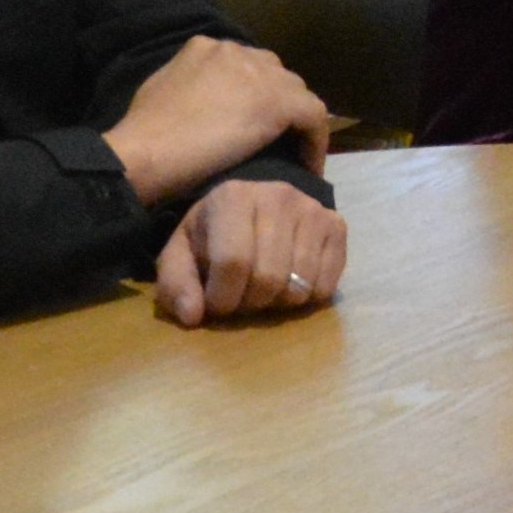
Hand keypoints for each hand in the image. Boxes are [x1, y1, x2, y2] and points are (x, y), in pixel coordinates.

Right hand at [104, 35, 334, 207]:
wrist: (146, 152)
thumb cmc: (145, 133)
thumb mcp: (164, 92)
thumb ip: (193, 86)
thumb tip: (208, 102)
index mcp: (206, 48)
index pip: (247, 67)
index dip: (255, 95)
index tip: (254, 125)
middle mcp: (237, 51)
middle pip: (276, 76)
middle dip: (279, 105)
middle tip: (276, 140)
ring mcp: (261, 73)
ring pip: (297, 94)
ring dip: (297, 124)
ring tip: (293, 155)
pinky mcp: (280, 101)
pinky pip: (314, 118)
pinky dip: (315, 144)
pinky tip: (308, 168)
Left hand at [154, 177, 345, 326]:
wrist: (253, 206)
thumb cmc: (213, 234)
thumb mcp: (181, 254)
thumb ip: (176, 284)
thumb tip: (192, 316)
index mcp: (232, 198)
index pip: (232, 262)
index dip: (222, 298)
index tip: (215, 304)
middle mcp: (278, 196)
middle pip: (269, 277)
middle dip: (250, 303)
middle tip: (241, 297)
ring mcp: (313, 210)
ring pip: (299, 286)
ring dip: (278, 302)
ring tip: (264, 288)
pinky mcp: (337, 227)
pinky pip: (326, 285)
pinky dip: (306, 297)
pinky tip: (290, 282)